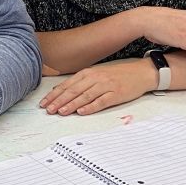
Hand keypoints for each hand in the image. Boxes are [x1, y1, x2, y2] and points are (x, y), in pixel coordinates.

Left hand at [39, 60, 154, 115]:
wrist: (141, 72)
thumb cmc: (118, 74)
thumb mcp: (98, 73)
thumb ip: (81, 81)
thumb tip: (61, 89)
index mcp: (89, 72)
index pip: (67, 84)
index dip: (54, 94)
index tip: (44, 102)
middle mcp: (96, 78)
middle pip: (73, 90)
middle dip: (59, 100)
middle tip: (48, 109)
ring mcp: (106, 85)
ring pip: (85, 96)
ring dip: (71, 104)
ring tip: (61, 111)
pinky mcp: (116, 94)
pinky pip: (101, 101)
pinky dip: (90, 107)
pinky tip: (82, 112)